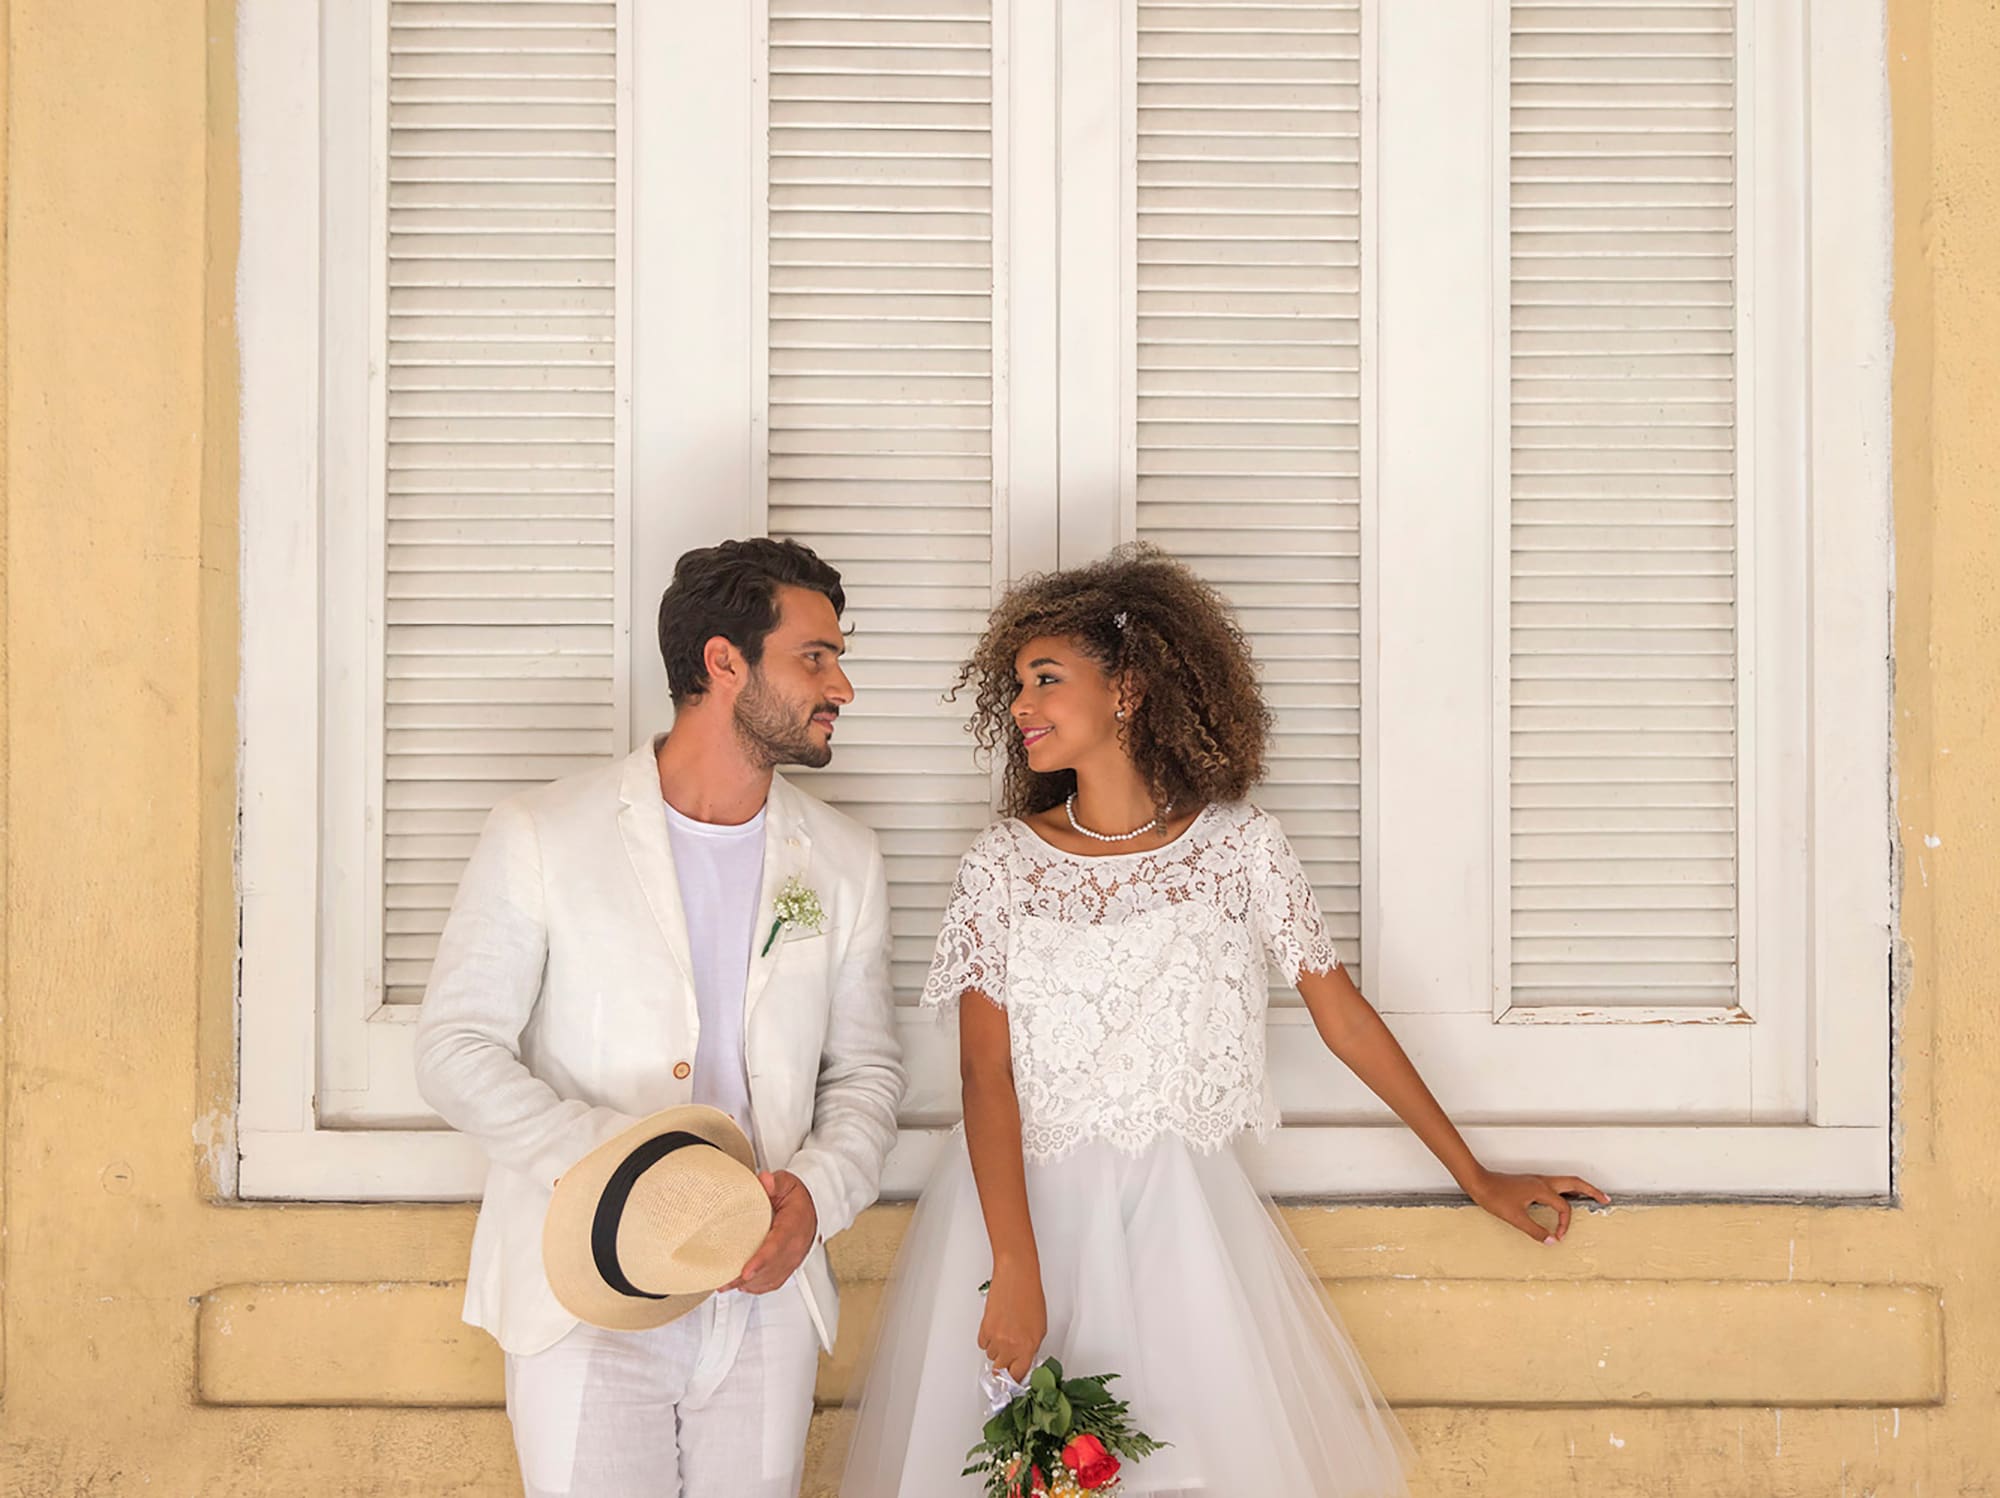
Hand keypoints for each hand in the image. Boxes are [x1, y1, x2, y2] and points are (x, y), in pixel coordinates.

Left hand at [721, 1170, 817, 1293]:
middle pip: (770, 1268)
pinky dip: (757, 1287)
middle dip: (747, 1277)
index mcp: (794, 1226)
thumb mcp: (787, 1183)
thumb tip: (764, 1181)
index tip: (746, 1271)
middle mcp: (795, 1247)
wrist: (814, 1208)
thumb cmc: (797, 1198)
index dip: (761, 1261)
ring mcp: (793, 1259)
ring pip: (771, 1278)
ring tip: (726, 1284)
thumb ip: (775, 1182)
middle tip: (724, 1281)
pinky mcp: (788, 1267)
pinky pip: (773, 1282)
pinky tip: (742, 1286)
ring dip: (749, 1284)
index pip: (777, 1247)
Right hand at [978, 1257, 1046, 1381]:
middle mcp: (1011, 1346)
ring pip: (991, 1357)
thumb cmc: (1030, 1296)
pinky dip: (987, 1340)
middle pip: (1001, 1371)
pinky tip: (996, 1328)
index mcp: (1028, 1347)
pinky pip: (983, 1344)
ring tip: (1005, 1334)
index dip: (1015, 1379)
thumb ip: (1031, 1347)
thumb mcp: (1040, 1327)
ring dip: (997, 1350)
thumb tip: (1023, 1359)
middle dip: (1005, 1367)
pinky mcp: (984, 1328)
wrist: (1016, 1277)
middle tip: (1008, 1360)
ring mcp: (996, 1338)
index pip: (1018, 1375)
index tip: (1013, 1380)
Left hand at [1470, 1168, 1609, 1243]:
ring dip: (1580, 1187)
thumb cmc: (1494, 1197)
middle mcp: (1542, 1181)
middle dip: (1591, 1190)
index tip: (1558, 1235)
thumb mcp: (1515, 1218)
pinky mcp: (1532, 1182)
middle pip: (1574, 1182)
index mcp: (1541, 1189)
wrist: (1479, 1183)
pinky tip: (1566, 1197)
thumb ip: (1535, 1230)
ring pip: (1566, 1180)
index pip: (1563, 1207)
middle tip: (1605, 1198)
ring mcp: (1538, 1180)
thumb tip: (1551, 1241)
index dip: (1564, 1223)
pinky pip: (1556, 1183)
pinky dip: (1567, 1189)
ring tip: (1592, 1195)